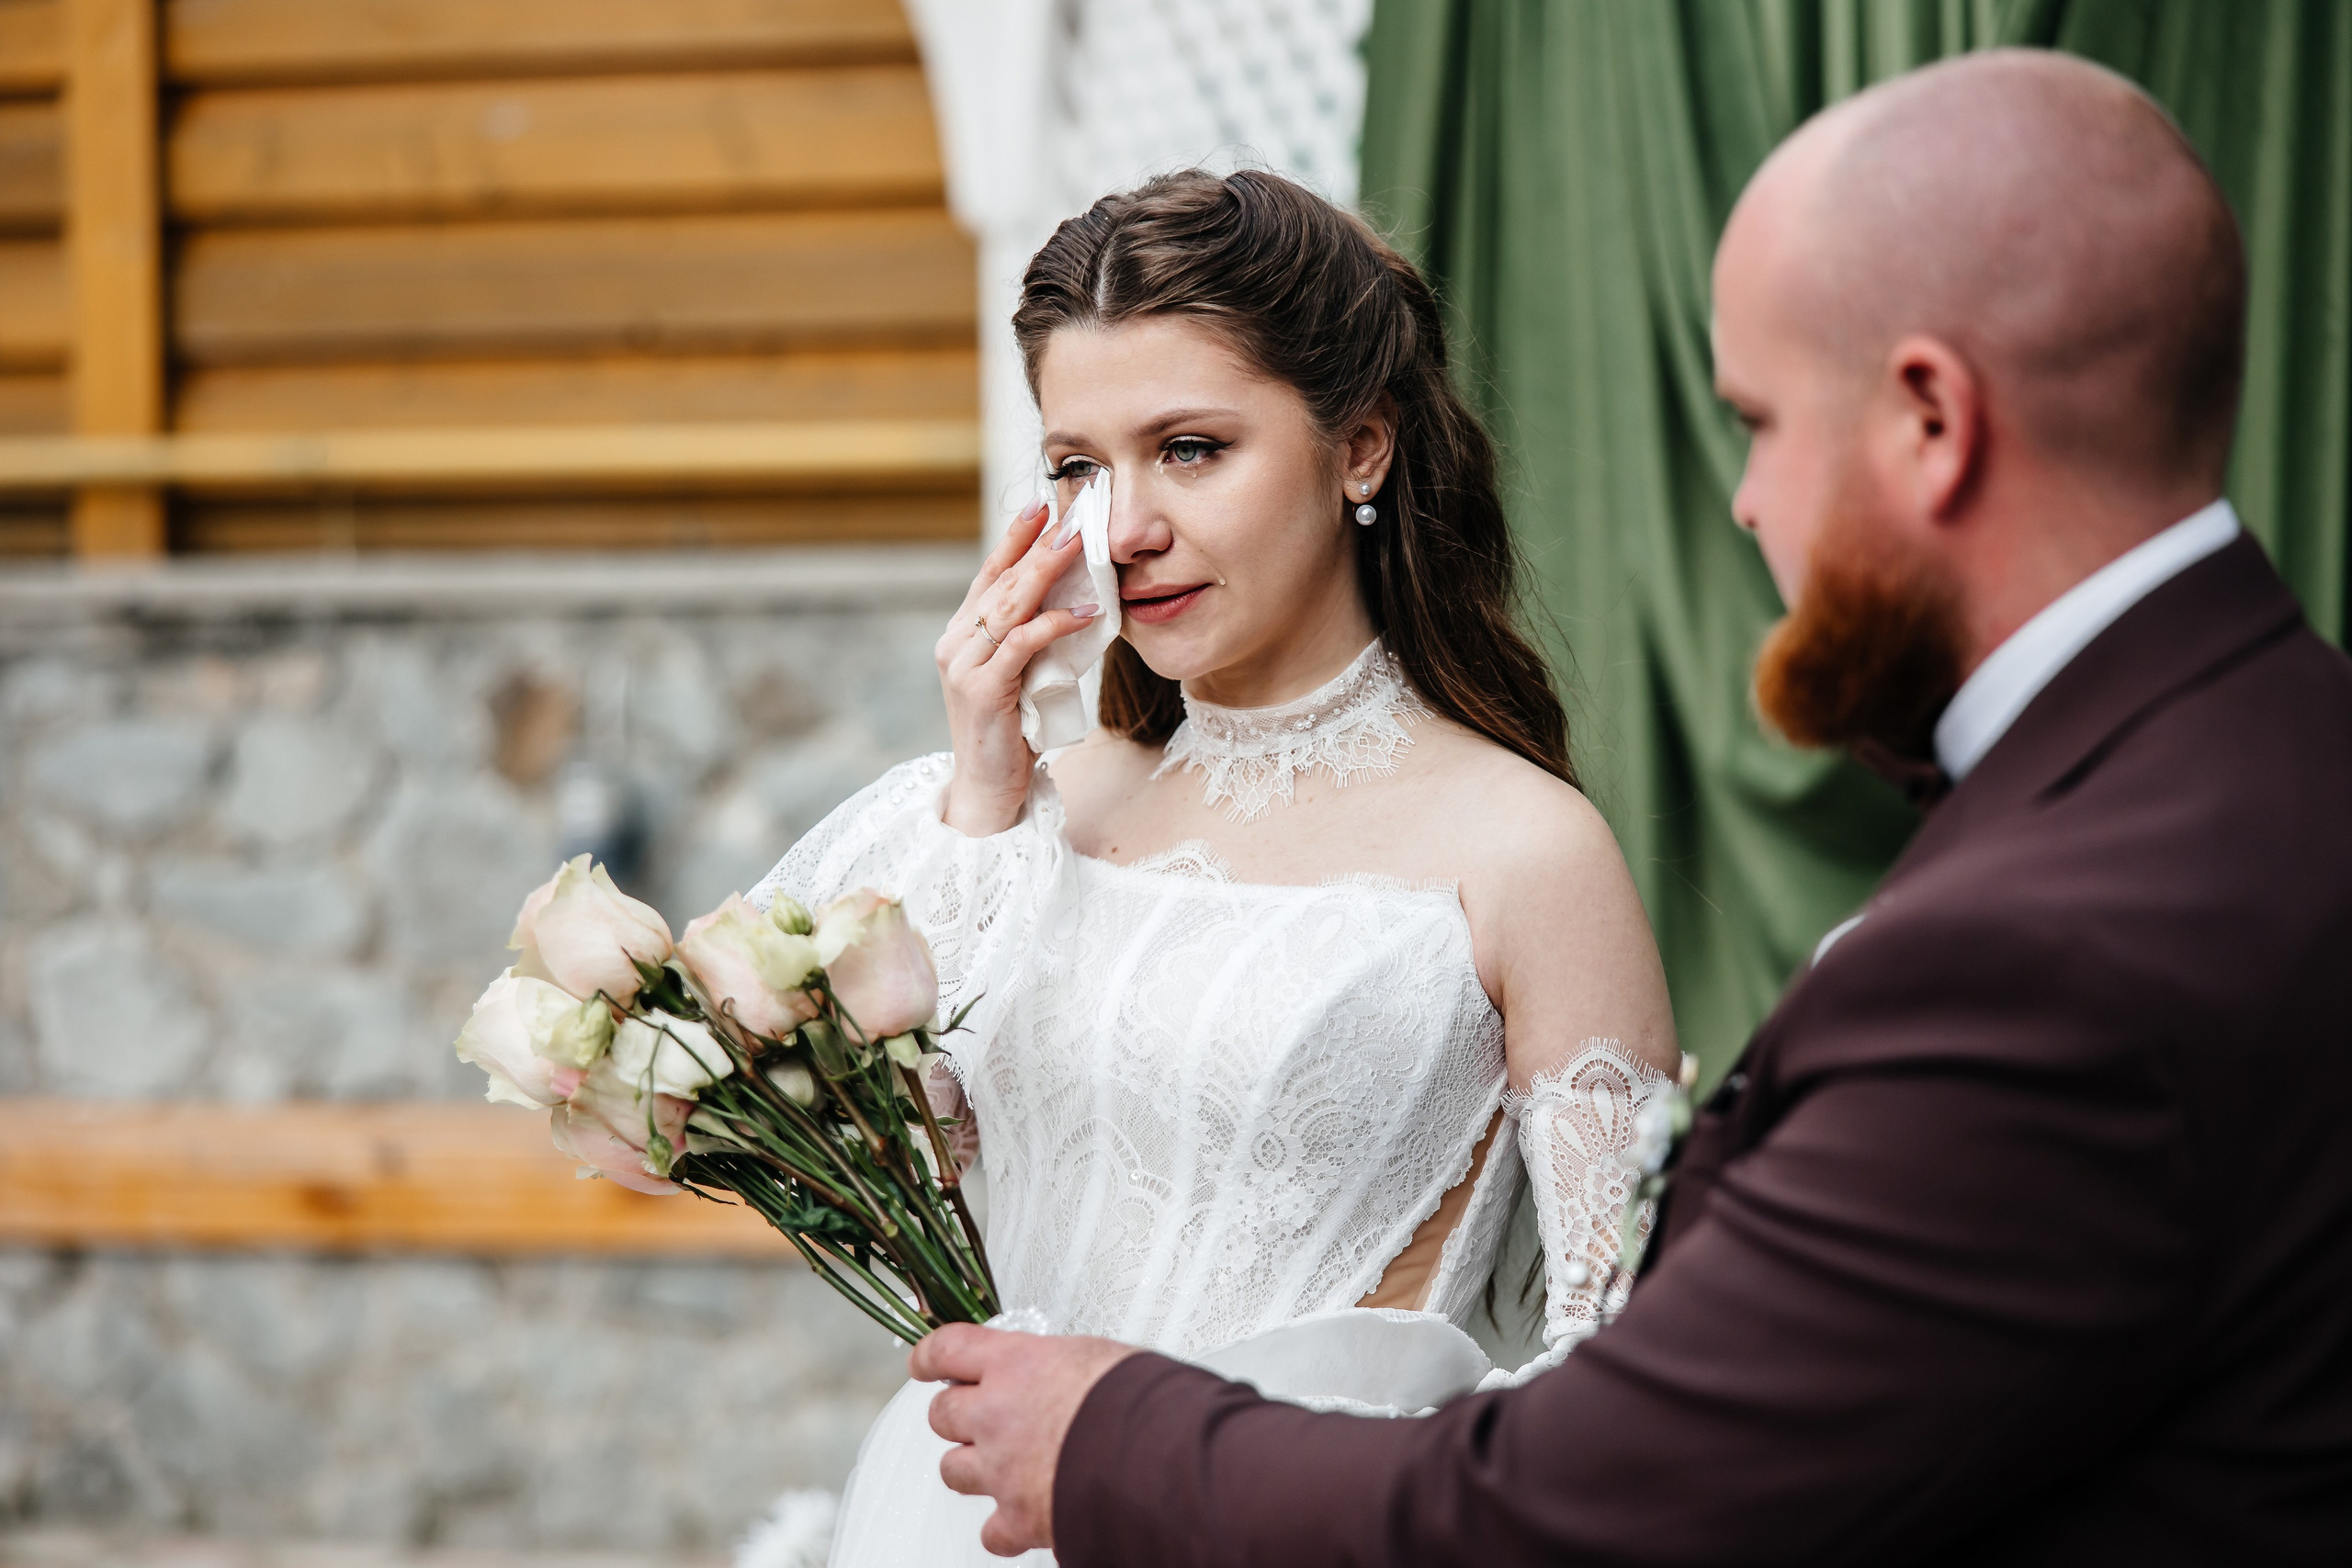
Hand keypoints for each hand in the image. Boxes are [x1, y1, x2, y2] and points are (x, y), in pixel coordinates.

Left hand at [911, 1324, 1137, 1555]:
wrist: (1157, 1456)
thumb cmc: (1142, 1400)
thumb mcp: (1099, 1357)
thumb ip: (1065, 1367)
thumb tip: (1074, 1374)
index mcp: (1016, 1364)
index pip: (949, 1350)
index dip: (930, 1358)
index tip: (924, 1363)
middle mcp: (997, 1414)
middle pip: (943, 1413)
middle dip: (956, 1415)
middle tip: (977, 1416)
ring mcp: (1002, 1469)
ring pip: (953, 1469)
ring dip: (970, 1467)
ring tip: (998, 1465)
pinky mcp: (1019, 1517)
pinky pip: (991, 1531)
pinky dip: (1003, 1528)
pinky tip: (1021, 1518)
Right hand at [935, 501, 1101, 836]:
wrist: (986, 791)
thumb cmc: (1009, 735)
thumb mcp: (1020, 677)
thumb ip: (1031, 642)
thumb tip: (1074, 604)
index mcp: (960, 636)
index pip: (988, 576)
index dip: (1013, 539)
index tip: (1039, 506)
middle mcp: (955, 644)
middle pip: (1000, 583)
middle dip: (1036, 546)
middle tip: (1068, 516)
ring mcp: (964, 667)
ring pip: (1008, 606)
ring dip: (1045, 572)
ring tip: (1076, 545)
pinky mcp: (983, 692)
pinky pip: (1022, 645)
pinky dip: (1054, 625)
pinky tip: (1082, 613)